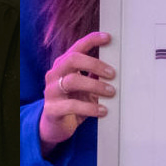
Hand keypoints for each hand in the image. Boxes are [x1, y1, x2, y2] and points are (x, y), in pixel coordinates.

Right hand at [39, 31, 115, 155]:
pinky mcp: (52, 109)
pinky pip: (71, 105)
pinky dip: (90, 107)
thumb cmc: (72, 103)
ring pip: (72, 80)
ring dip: (95, 85)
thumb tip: (114, 68)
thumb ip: (94, 77)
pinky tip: (102, 110)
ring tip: (110, 92)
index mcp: (62, 66)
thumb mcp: (84, 88)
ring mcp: (51, 91)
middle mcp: (54, 75)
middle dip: (95, 64)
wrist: (54, 127)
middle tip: (112, 73)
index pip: (76, 47)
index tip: (108, 38)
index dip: (91, 40)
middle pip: (72, 59)